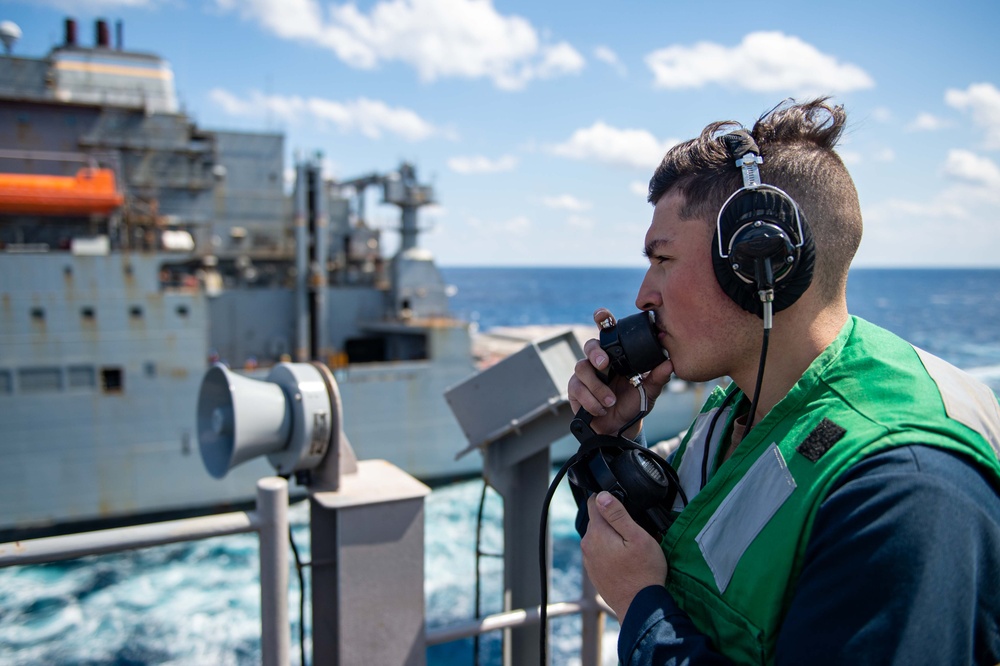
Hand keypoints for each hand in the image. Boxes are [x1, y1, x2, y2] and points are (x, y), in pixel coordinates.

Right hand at [568, 308, 673, 435]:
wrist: (620, 428)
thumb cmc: (633, 404)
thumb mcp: (649, 391)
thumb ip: (657, 377)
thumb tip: (670, 363)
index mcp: (616, 355)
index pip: (607, 331)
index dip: (602, 319)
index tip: (602, 316)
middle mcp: (599, 360)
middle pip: (590, 345)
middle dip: (596, 354)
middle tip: (604, 365)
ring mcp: (585, 374)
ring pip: (582, 368)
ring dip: (597, 387)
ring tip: (610, 402)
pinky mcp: (575, 389)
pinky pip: (578, 388)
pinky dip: (591, 401)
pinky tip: (601, 409)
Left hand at [581, 491, 667, 619]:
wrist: (639, 606)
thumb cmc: (643, 572)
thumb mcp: (637, 537)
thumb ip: (618, 514)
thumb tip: (602, 496)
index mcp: (597, 532)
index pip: (595, 502)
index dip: (609, 499)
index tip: (623, 506)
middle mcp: (587, 545)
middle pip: (598, 520)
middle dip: (613, 521)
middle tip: (633, 532)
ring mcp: (589, 560)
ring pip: (599, 537)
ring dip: (612, 538)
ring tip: (631, 549)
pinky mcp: (593, 572)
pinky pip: (600, 553)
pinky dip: (610, 552)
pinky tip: (625, 561)